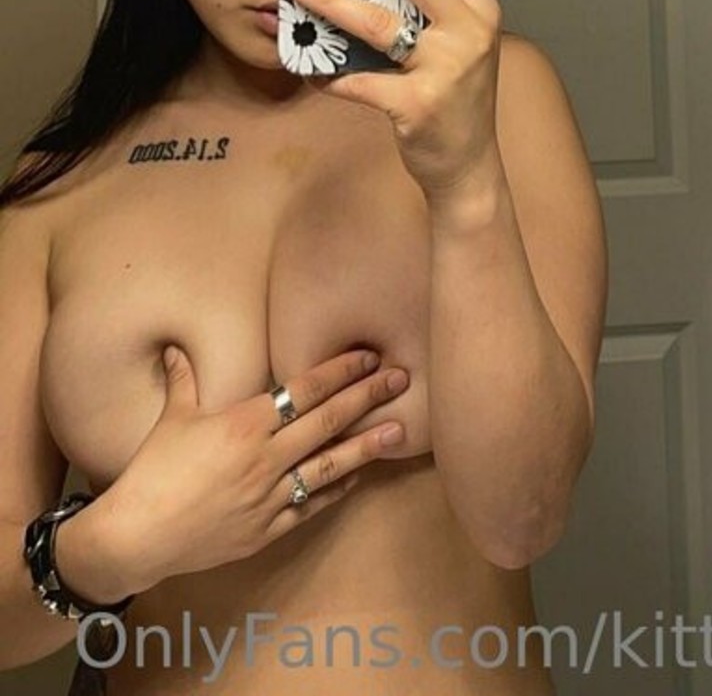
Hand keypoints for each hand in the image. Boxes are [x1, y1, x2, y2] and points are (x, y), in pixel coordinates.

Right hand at [69, 346, 410, 597]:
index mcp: (245, 424)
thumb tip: (176, 347)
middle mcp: (266, 458)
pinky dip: (335, 490)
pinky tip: (356, 478)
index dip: (340, 372)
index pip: (304, 390)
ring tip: (399, 431)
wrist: (137, 536)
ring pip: (329, 467)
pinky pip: (311, 507)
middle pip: (327, 422)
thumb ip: (184, 379)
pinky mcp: (267, 530)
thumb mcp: (172, 418)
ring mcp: (270, 497)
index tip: (369, 357)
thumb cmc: (153, 472)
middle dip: (367, 398)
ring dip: (366, 446)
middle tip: (402, 380)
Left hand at [285, 0, 502, 202]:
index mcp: (481, 7)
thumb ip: (435, 4)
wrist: (468, 165)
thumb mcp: (460, 41)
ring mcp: (446, 68)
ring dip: (335, 3)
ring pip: (382, 24)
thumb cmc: (457, 95)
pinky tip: (307, 66)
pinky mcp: (419, 104)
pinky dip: (331, 74)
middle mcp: (469, 30)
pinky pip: (363, 82)